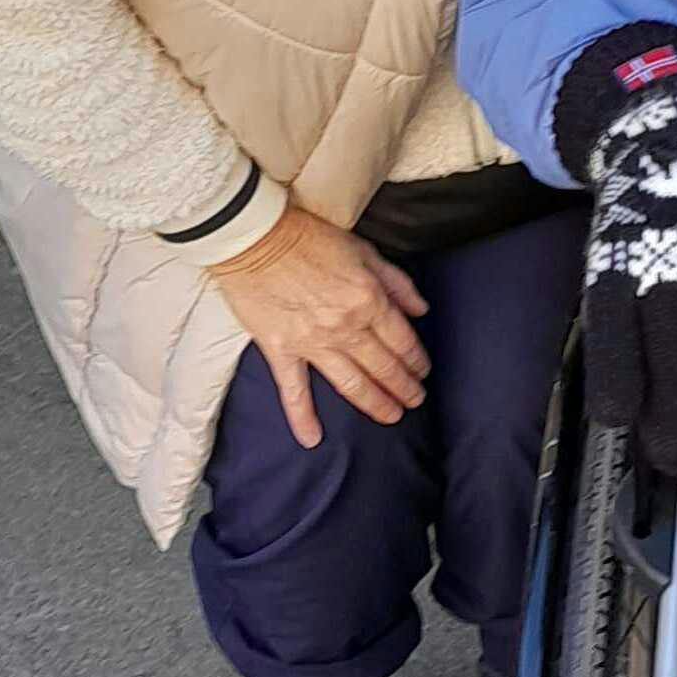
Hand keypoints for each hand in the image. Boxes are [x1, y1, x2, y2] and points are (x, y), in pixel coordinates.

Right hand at [213, 204, 429, 446]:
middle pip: (383, 367)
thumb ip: (396, 283)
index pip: (403, 341)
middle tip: (415, 400)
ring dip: (375, 404)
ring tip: (392, 417)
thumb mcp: (363, 250)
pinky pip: (294, 390)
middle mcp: (346, 327)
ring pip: (352, 384)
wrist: (254, 237)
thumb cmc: (308, 237)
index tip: (423, 372)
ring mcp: (312, 343)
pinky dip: (302, 417)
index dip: (417, 360)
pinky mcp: (281, 349)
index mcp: (369, 300)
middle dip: (404, 388)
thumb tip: (421, 310)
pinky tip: (312, 440)